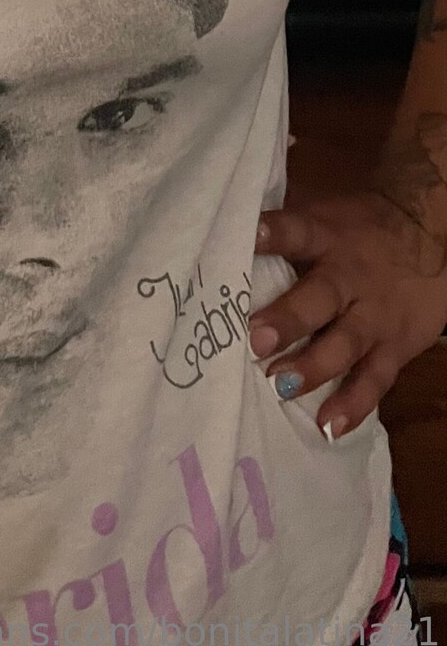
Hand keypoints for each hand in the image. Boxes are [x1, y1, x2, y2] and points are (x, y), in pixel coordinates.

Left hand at [248, 190, 446, 438]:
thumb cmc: (359, 229)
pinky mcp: (396, 347)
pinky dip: (353, 404)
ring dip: (313, 367)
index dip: (271, 234)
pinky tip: (329, 426)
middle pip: (320, 297)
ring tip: (280, 387)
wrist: (435, 235)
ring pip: (346, 343)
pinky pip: (375, 379)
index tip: (247, 241)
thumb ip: (286, 234)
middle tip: (256, 340)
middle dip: (288, 319)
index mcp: (326, 236)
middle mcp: (349, 277)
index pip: (295, 231)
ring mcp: (374, 315)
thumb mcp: (327, 218)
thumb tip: (220, 242)